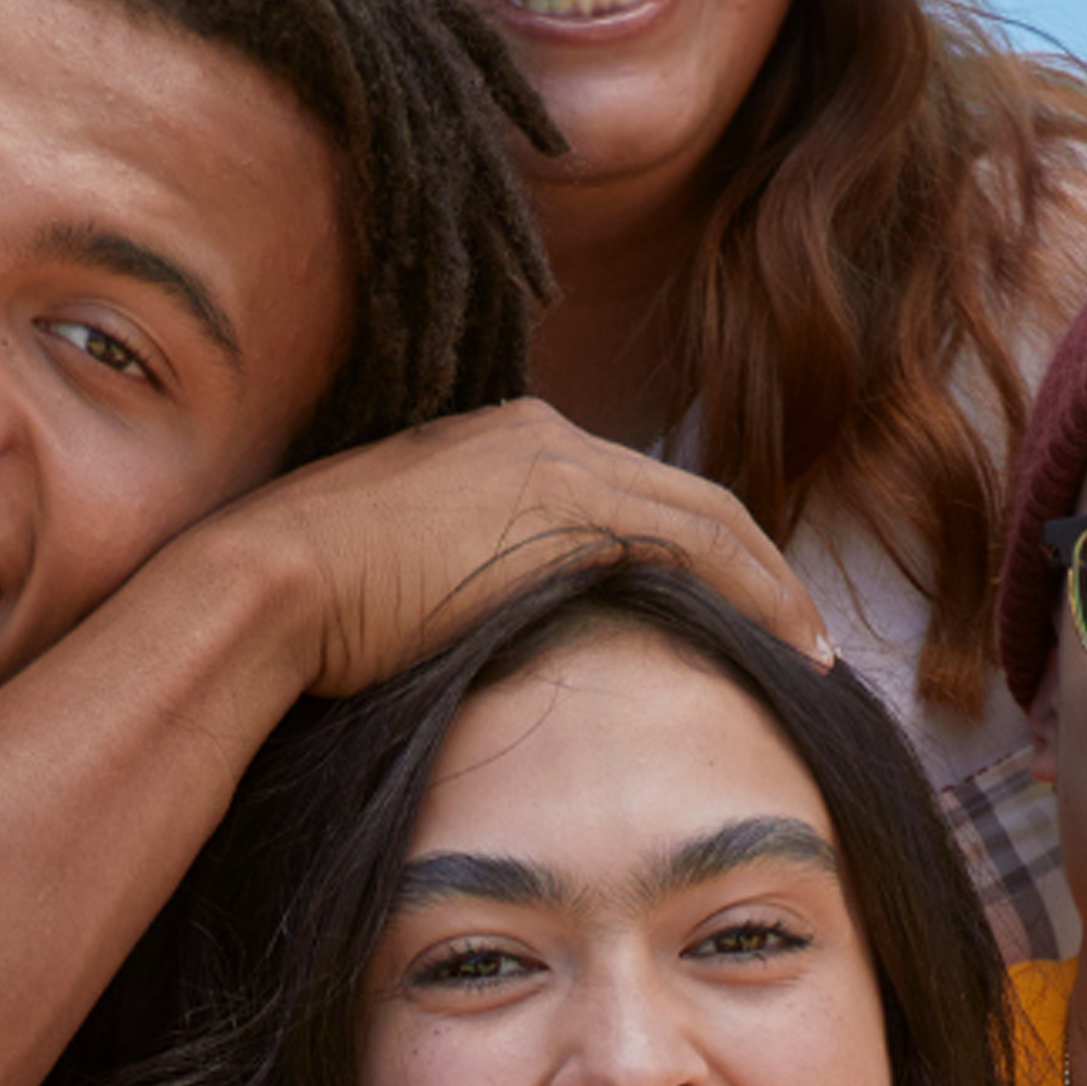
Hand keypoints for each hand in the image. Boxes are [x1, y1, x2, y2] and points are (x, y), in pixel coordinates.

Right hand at [194, 398, 830, 696]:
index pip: (632, 488)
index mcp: (502, 439)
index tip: (730, 599)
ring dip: (772, 586)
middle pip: (688, 496)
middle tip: (802, 628)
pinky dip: (755, 596)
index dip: (696, 546)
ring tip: (812, 649)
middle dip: (757, 562)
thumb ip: (461, 575)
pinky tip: (788, 647)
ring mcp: (562, 469)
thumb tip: (483, 632)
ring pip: (709, 520)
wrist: (274, 578)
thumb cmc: (309, 596)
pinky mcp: (572, 517)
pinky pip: (697, 553)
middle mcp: (543, 436)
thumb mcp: (398, 567)